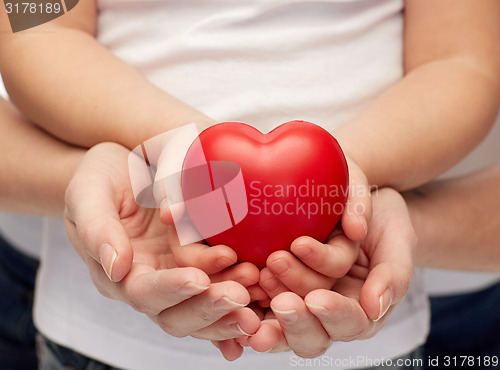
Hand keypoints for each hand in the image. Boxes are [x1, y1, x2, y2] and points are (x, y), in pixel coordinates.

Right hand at [64, 142, 260, 341]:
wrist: (122, 166)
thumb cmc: (99, 178)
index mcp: (118, 272)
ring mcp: (175, 274)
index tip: (198, 278)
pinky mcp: (197, 262)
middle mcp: (149, 281)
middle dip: (209, 307)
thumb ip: (96, 229)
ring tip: (256, 282)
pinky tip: (262, 292)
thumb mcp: (87, 193)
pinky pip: (219, 286)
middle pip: (177, 313)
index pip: (143, 293)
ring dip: (230, 302)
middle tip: (240, 294)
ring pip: (203, 305)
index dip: (171, 290)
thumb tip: (115, 268)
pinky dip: (239, 294)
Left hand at [241, 187, 415, 356]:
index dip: (333, 315)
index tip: (318, 299)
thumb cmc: (382, 222)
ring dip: (273, 301)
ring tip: (264, 276)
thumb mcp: (398, 241)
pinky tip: (243, 288)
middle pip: (312, 333)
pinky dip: (253, 298)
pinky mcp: (281, 285)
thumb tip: (375, 306)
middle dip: (296, 319)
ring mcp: (304, 300)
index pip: (350, 323)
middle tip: (282, 300)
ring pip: (284, 319)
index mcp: (362, 310)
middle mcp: (330, 312)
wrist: (356, 203)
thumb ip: (393, 275)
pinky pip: (263, 302)